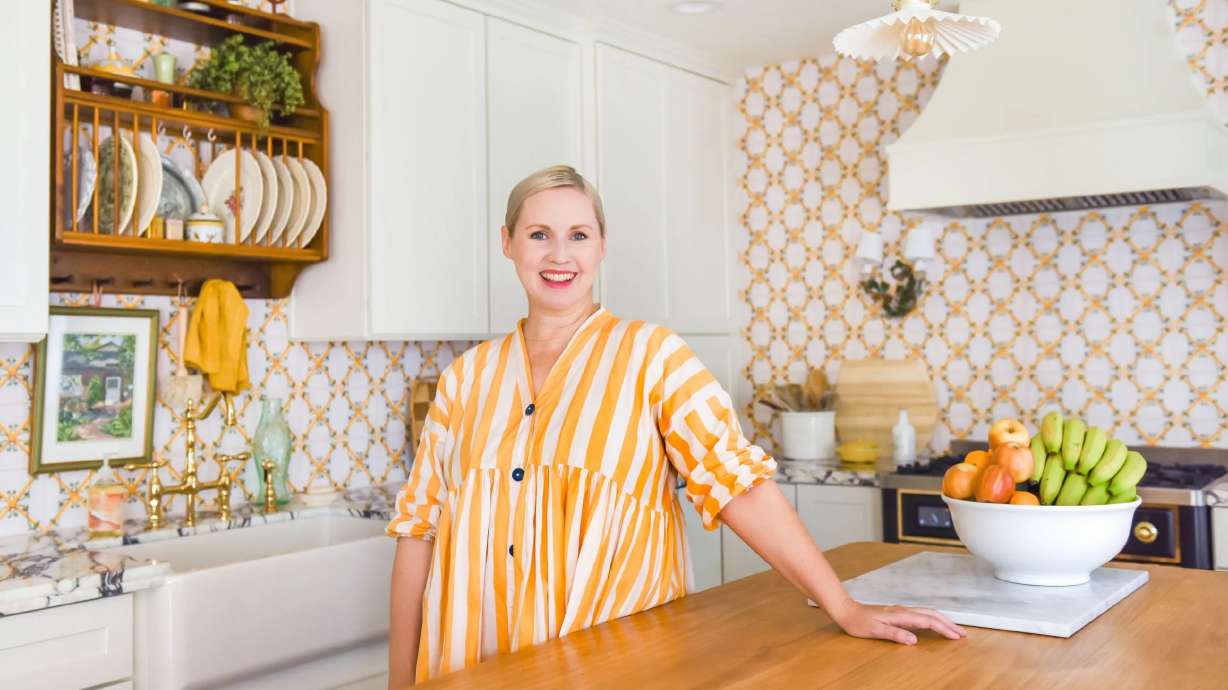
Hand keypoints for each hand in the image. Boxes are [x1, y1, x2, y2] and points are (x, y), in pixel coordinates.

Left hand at [830, 597, 966, 644]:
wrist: (846, 611)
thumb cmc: (858, 622)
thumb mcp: (875, 630)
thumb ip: (894, 634)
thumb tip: (914, 640)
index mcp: (900, 615)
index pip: (928, 621)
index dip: (944, 629)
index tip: (956, 637)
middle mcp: (903, 610)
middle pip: (932, 615)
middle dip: (948, 624)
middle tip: (962, 634)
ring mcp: (901, 611)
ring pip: (927, 613)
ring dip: (942, 620)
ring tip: (953, 629)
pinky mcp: (898, 613)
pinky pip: (920, 615)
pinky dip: (932, 619)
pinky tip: (934, 624)